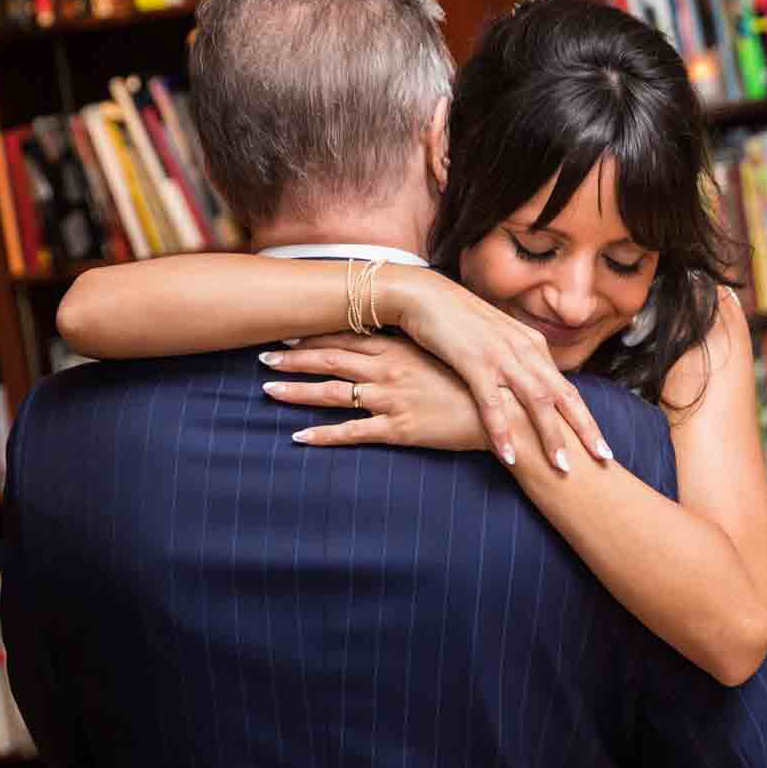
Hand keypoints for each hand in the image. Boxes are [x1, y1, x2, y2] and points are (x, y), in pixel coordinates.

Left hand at [260, 334, 493, 451]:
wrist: (502, 411)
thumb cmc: (478, 383)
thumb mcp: (447, 356)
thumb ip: (421, 350)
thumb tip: (405, 342)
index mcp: (400, 350)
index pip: (347, 337)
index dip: (315, 334)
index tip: (290, 330)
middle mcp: (388, 371)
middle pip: (330, 361)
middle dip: (294, 358)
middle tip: (264, 354)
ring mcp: (390, 399)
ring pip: (332, 393)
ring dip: (297, 391)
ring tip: (267, 390)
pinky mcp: (397, 428)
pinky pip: (351, 432)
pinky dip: (322, 435)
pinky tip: (299, 437)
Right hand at [378, 265, 607, 469]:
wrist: (424, 296)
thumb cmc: (457, 322)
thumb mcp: (497, 342)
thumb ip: (516, 364)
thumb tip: (529, 393)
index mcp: (532, 346)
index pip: (567, 389)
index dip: (586, 419)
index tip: (601, 446)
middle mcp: (524, 349)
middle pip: (563, 395)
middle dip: (584, 429)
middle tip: (603, 458)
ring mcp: (500, 354)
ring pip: (535, 400)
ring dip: (550, 435)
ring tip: (561, 466)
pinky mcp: (473, 360)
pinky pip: (491, 401)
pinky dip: (501, 430)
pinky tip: (509, 456)